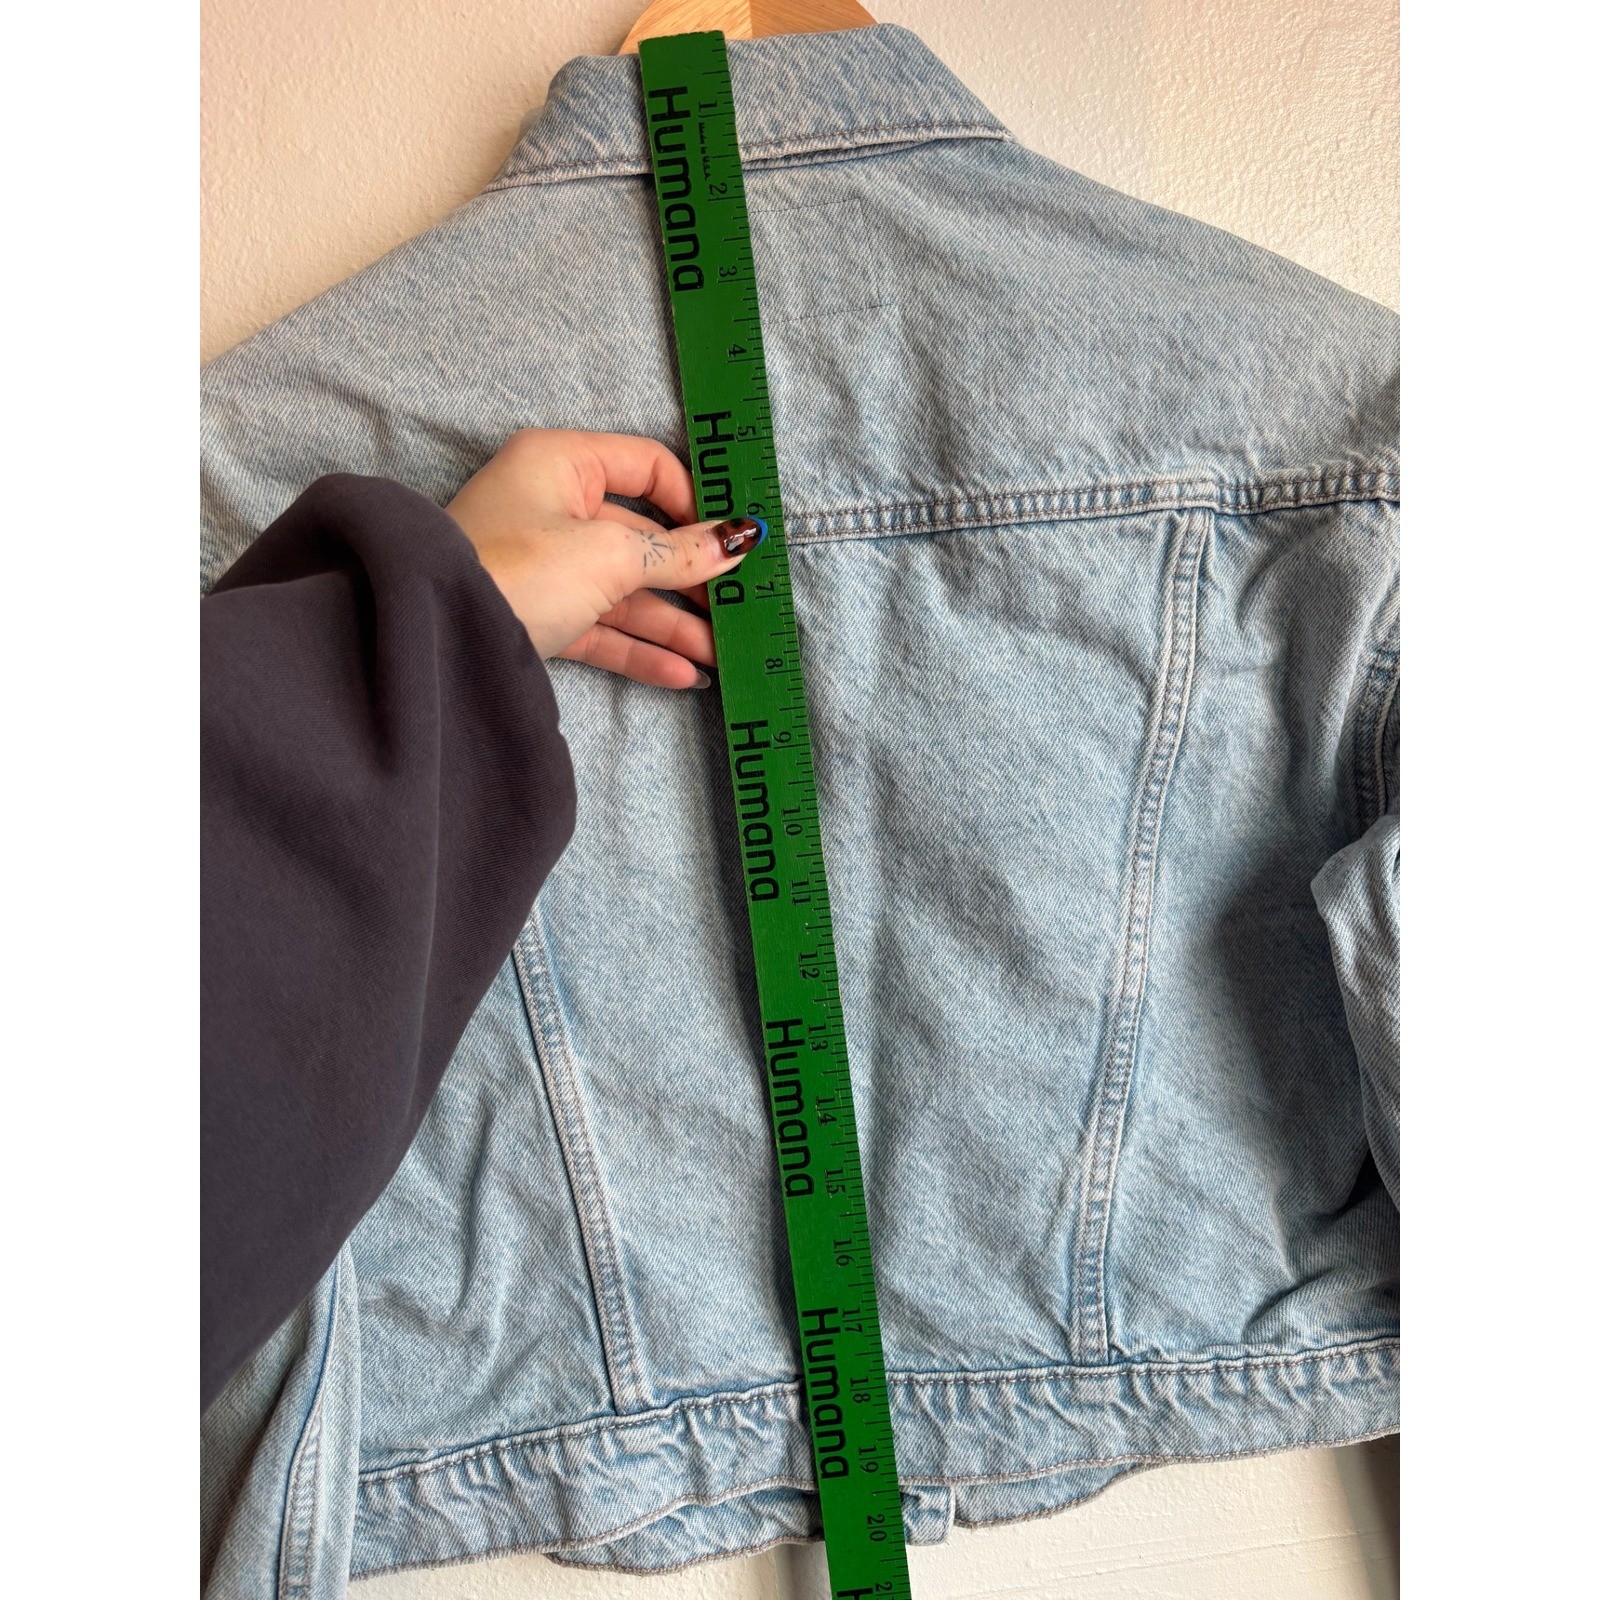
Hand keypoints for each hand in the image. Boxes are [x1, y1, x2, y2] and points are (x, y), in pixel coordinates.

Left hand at [445, 427, 765, 689]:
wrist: (436, 637)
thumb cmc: (517, 570)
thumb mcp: (609, 555)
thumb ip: (678, 553)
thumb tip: (736, 540)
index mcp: (562, 464)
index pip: (646, 466)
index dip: (693, 502)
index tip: (728, 541)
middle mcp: (552, 508)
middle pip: (642, 537)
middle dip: (691, 579)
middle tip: (737, 609)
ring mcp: (544, 566)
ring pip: (625, 591)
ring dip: (674, 624)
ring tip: (720, 656)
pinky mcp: (539, 616)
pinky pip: (602, 627)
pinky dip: (641, 648)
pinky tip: (683, 674)